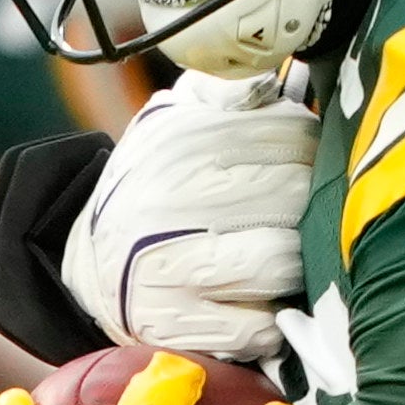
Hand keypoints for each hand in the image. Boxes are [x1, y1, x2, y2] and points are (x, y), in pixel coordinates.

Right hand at [56, 66, 319, 368]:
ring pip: (284, 260)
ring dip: (295, 261)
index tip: (303, 162)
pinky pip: (261, 324)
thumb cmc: (158, 188)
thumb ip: (225, 90)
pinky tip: (255, 299)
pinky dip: (269, 316)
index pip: (291, 135)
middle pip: (295, 195)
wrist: (94, 264)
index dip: (311, 150)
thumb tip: (270, 80)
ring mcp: (173, 267)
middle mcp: (172, 200)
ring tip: (281, 254)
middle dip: (310, 204)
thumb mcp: (177, 123)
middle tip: (296, 213)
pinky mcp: (178, 325)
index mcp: (182, 143)